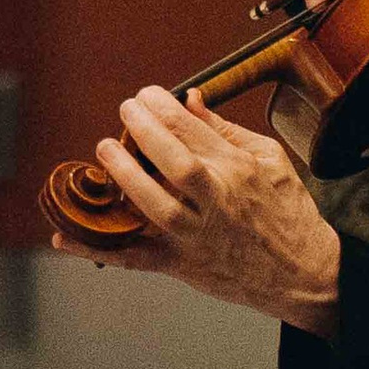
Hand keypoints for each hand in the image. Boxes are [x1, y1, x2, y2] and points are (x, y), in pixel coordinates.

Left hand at [53, 88, 341, 329]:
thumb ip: (225, 130)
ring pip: (156, 206)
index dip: (162, 105)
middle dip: (145, 130)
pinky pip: (134, 258)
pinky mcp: (182, 264)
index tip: (145, 95)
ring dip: (124, 176)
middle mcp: (217, 201)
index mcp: (238, 169)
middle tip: (125, 109)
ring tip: (104, 150)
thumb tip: (190, 99)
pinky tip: (64, 236)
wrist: (304, 273)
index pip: (193, 129)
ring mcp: (197, 235)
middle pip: (175, 161)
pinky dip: (97, 249)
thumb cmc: (288, 212)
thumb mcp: (270, 160)